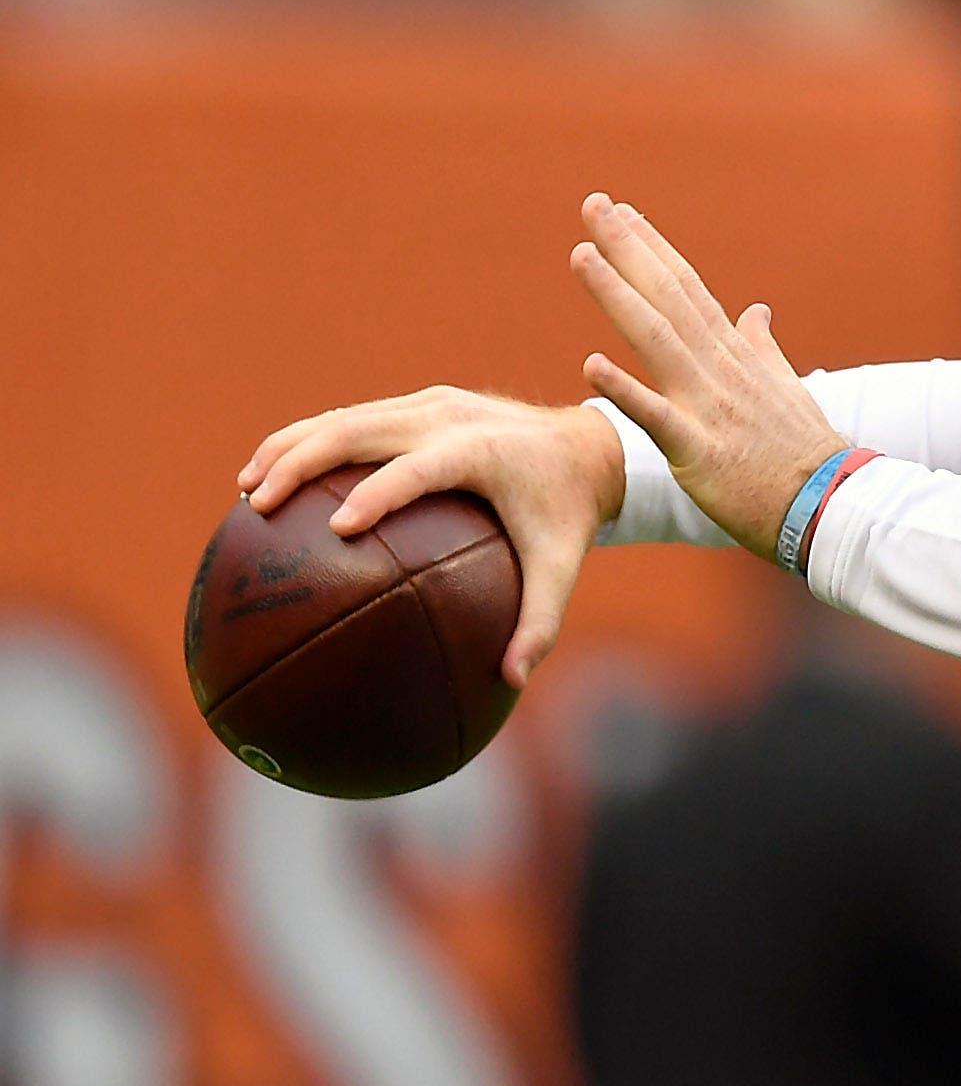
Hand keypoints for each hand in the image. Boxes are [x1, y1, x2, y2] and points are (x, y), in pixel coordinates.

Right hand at [237, 390, 625, 686]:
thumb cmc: (568, 514)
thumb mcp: (562, 567)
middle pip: (359, 429)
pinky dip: (309, 442)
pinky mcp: (420, 404)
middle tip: (258, 505)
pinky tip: (272, 479)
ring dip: (290, 447)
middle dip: (301, 462)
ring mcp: (432, 403)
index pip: (418, 470)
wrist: (588, 446)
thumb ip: (539, 623)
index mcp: (481, 451)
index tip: (337, 529)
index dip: (377, 495)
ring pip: (344, 418)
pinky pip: (354, 420)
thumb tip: (512, 681)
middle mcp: (450, 417)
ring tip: (246, 491)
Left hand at [569, 192, 847, 564]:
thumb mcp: (785, 387)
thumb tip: (757, 310)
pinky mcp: (698, 450)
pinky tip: (591, 364)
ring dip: (618, 295)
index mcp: (734, 355)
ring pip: (656, 339)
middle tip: (593, 204)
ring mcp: (708, 405)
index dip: (653, 248)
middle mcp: (718, 368)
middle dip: (627, 249)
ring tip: (582, 256)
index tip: (624, 213)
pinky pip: (656, 416)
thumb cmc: (804, 451)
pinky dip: (625, 389)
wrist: (830, 503)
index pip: (688, 288)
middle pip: (667, 296)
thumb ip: (762, 347)